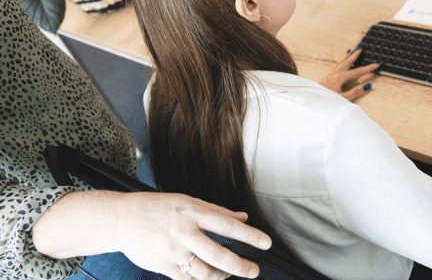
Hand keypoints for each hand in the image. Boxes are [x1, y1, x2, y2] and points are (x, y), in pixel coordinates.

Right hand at [115, 192, 270, 279]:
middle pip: (218, 254)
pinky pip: (187, 279)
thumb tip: (242, 217)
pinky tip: (206, 277)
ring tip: (228, 273)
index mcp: (194, 212)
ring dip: (220, 275)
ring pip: (204, 271)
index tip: (265, 243)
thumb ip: (217, 211)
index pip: (228, 225)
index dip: (249, 235)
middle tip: (253, 270)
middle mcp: (186, 232)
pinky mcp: (163, 266)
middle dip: (240, 265)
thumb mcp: (189, 201)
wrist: (124, 219)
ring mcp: (174, 251)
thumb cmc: (158, 208)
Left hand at [320, 47, 379, 100]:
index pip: (358, 71)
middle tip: (361, 49)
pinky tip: (340, 62)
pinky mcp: (327, 76)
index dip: (369, 68)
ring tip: (351, 50)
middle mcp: (336, 73)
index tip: (377, 63)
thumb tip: (368, 85)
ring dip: (347, 56)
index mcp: (341, 78)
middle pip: (348, 62)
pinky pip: (336, 65)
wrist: (313, 100)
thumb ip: (356, 92)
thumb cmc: (327, 100)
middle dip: (356, 56)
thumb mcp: (344, 99)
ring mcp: (330, 74)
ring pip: (341, 62)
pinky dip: (340, 61)